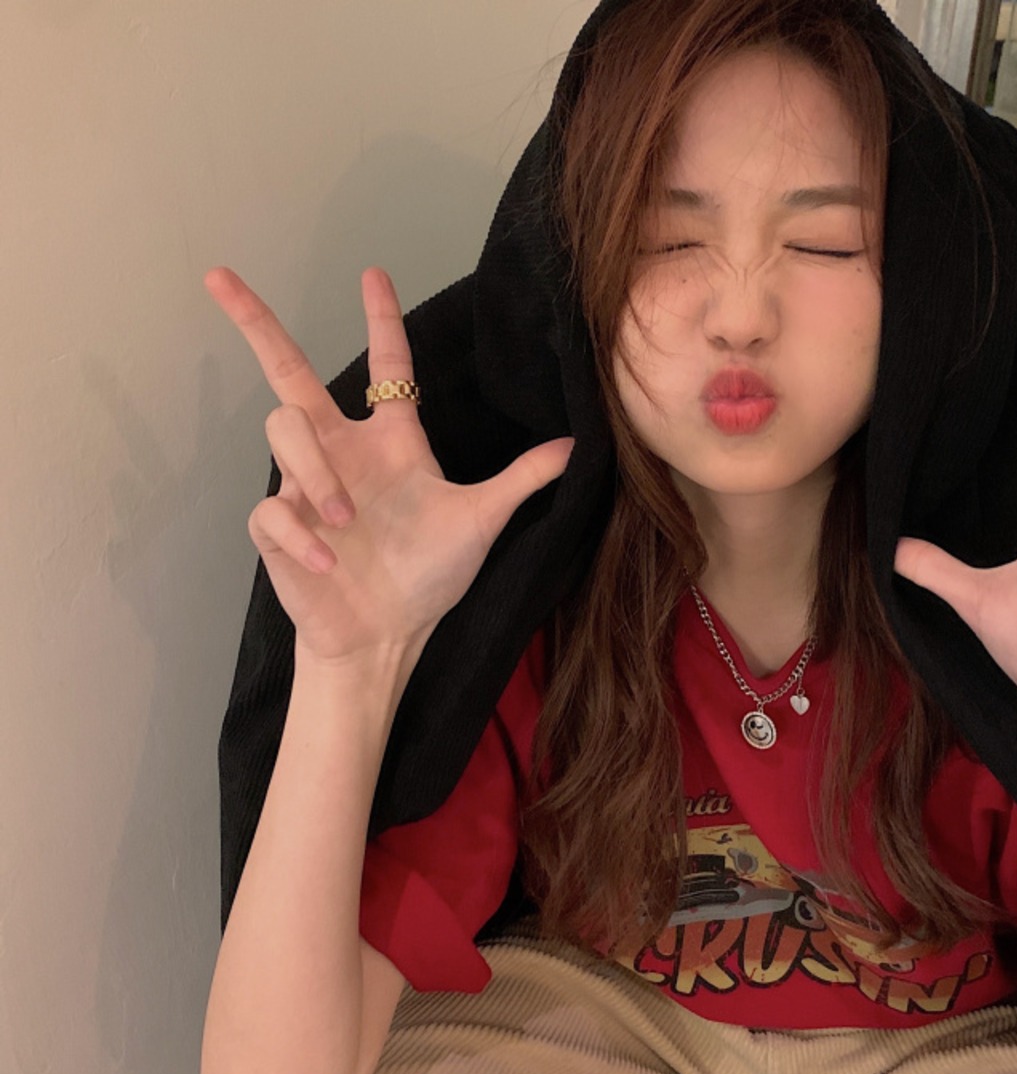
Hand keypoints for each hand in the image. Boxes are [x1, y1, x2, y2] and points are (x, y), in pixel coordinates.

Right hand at [207, 266, 572, 665]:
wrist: (386, 637)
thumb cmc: (427, 577)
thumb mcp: (480, 522)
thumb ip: (520, 480)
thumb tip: (575, 446)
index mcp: (390, 444)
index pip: (387, 369)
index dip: (382, 321)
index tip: (375, 273)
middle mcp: (343, 452)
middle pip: (288, 372)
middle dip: (255, 323)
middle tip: (219, 276)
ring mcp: (305, 486)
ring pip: (282, 431)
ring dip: (314, 474)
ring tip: (345, 520)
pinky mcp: (278, 526)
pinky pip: (272, 508)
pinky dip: (300, 533)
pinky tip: (326, 562)